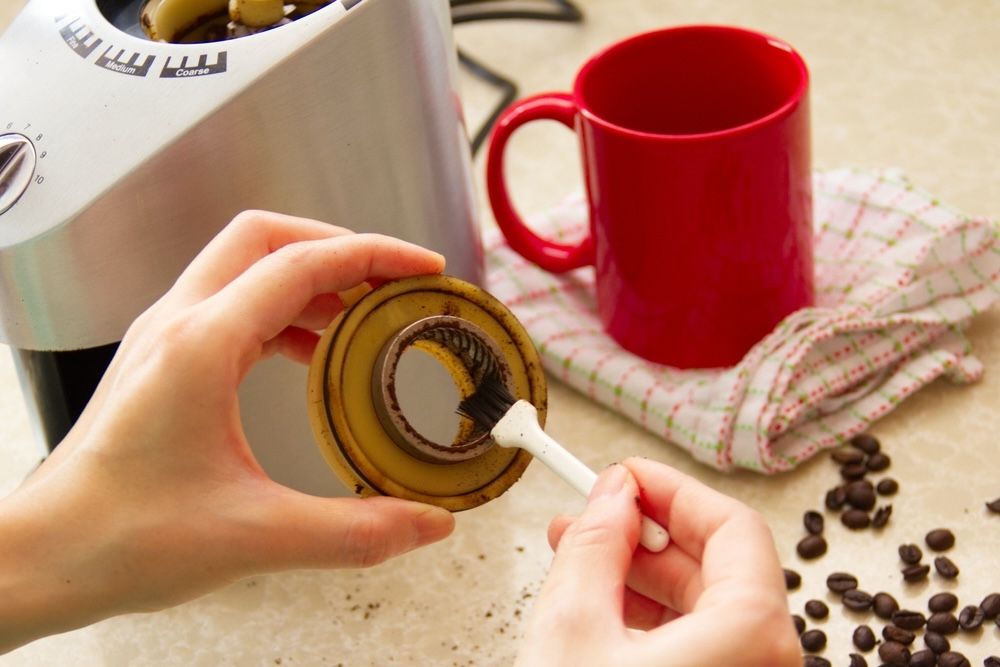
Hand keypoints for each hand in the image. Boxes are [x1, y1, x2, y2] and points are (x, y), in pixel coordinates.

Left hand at [0, 211, 454, 651]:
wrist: (42, 558)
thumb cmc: (118, 539)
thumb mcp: (255, 537)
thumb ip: (356, 532)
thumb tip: (431, 524)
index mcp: (201, 345)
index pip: (301, 263)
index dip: (373, 256)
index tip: (423, 269)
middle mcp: (178, 324)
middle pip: (267, 238)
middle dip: (338, 246)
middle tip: (392, 279)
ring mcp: (164, 338)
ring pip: (245, 266)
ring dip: (309, 277)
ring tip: (363, 315)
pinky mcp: (161, 361)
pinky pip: (231, 306)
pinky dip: (283, 311)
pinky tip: (312, 353)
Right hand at [517, 458, 800, 666]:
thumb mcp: (573, 629)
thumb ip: (595, 547)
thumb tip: (612, 497)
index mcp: (752, 635)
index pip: (731, 524)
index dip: (671, 489)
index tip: (626, 475)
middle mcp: (765, 660)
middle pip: (721, 563)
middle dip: (648, 532)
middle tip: (594, 513)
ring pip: (708, 605)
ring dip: (645, 574)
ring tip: (582, 558)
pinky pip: (703, 642)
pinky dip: (655, 617)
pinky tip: (604, 605)